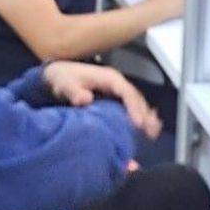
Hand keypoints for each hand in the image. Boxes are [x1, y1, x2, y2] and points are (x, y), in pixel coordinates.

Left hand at [43, 61, 162, 139]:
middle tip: (150, 132)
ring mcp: (117, 91)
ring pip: (137, 104)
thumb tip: (86, 99)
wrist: (58, 76)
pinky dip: (140, 118)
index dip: (134, 107)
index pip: (127, 92)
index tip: (138, 123)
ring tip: (152, 134)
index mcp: (109, 78)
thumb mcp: (66, 84)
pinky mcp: (115, 100)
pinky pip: (131, 108)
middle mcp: (117, 84)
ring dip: (145, 118)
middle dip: (145, 115)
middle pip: (136, 99)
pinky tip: (145, 130)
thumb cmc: (63, 79)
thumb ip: (74, 92)